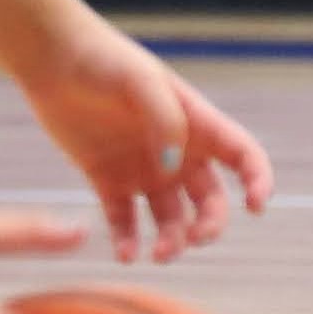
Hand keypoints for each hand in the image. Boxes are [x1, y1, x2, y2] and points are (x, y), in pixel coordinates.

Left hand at [25, 25, 274, 261]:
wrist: (54, 59)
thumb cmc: (104, 59)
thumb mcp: (141, 80)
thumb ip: (164, 119)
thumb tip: (172, 166)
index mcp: (197, 124)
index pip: (243, 156)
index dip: (258, 181)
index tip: (257, 206)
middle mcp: (176, 152)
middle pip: (209, 201)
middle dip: (209, 226)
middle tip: (194, 239)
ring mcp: (143, 170)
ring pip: (170, 219)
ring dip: (172, 241)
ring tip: (157, 254)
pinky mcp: (108, 181)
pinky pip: (124, 221)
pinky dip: (128, 242)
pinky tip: (126, 254)